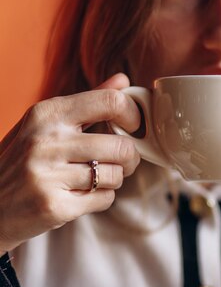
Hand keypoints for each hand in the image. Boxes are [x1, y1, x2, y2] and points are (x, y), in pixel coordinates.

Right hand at [0, 73, 140, 253]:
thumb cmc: (22, 161)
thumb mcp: (45, 124)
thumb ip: (88, 102)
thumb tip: (123, 81)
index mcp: (46, 113)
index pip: (110, 102)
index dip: (133, 116)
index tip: (133, 127)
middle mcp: (45, 141)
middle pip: (122, 146)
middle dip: (130, 158)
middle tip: (120, 162)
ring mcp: (47, 175)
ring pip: (116, 175)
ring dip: (114, 180)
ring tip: (94, 179)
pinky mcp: (53, 206)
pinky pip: (104, 199)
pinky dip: (100, 199)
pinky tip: (80, 196)